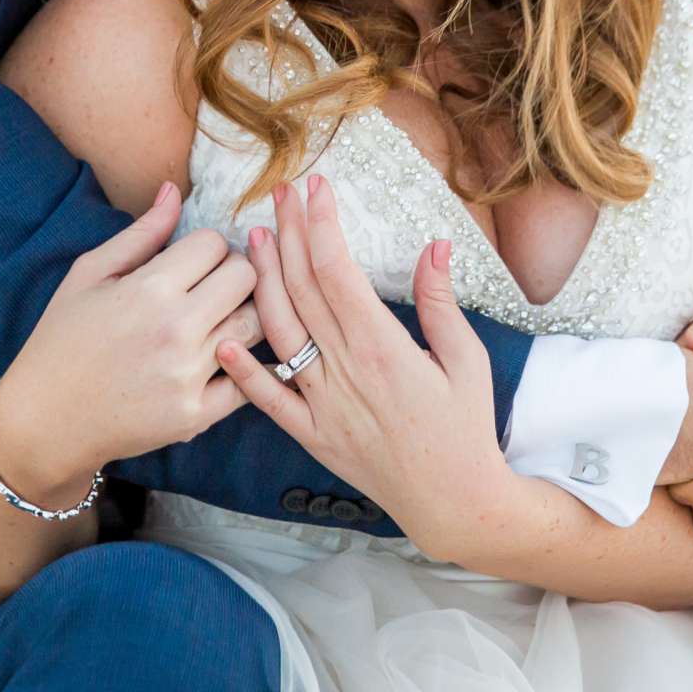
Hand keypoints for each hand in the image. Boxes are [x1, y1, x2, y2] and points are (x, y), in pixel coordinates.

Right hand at [0, 183, 258, 508]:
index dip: (205, 247)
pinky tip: (220, 360)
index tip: (191, 262)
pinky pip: (249, 379)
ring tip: (216, 320)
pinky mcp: (196, 416)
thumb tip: (174, 190)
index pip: (216, 243)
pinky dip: (241, 366)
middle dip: (232, 274)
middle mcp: (176, 330)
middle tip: (211, 288)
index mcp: (150, 288)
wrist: (44, 420)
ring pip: (256, 325)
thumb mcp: (89, 274)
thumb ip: (140, 233)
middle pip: (246, 278)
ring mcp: (189, 376)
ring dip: (242, 316)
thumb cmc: (62, 339)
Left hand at [214, 175, 516, 559]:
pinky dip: (244, 371)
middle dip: (290, 234)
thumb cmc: (466, 429)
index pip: (338, 271)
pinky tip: (224, 340)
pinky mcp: (312, 434)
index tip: (315, 188)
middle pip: (304, 289)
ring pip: (281, 332)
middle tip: (279, 193)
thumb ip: (441, 304)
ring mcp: (323, 405)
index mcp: (383, 347)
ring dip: (264, 283)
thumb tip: (433, 245)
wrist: (454, 503)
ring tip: (255, 240)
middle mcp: (345, 371)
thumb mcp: (468, 360)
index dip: (321, 225)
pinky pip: (269, 401)